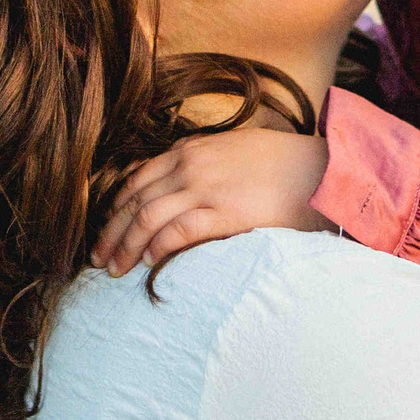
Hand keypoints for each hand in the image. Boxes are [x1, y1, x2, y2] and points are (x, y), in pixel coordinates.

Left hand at [92, 126, 331, 274]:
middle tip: (97, 258)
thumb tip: (184, 188)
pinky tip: (147, 264)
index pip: (136, 178)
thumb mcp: (234, 150)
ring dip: (124, 246)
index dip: (113, 207)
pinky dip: (156, 248)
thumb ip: (204, 164)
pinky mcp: (225, 212)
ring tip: (113, 270)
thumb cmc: (284, 163)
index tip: (105, 230)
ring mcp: (206, 187)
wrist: (322, 167)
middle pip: (133, 200)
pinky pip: (177, 231)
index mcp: (190, 149)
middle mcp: (190, 165)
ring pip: (146, 217)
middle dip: (109, 231)